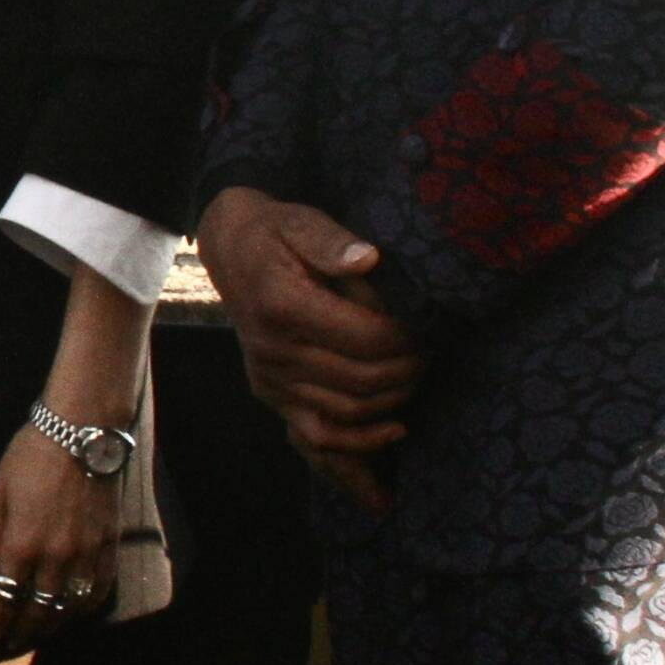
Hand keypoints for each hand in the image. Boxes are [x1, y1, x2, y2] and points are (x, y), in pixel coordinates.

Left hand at [0, 421, 123, 660]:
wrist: (82, 431)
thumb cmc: (31, 457)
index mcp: (21, 545)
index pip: (4, 604)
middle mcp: (55, 558)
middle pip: (36, 615)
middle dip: (18, 638)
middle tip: (6, 649)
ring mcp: (86, 556)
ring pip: (68, 611)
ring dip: (49, 630)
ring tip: (34, 638)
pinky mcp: (109, 548)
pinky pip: (97, 594)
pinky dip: (81, 612)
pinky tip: (70, 616)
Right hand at [196, 187, 422, 514]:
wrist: (232, 253)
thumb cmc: (276, 234)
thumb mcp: (301, 222)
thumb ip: (332, 241)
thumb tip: (368, 258)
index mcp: (281, 305)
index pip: (364, 338)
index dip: (406, 338)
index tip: (427, 325)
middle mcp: (272, 348)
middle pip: (361, 379)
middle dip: (409, 369)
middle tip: (432, 351)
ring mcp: (269, 377)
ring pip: (347, 410)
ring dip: (394, 400)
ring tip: (418, 374)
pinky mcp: (271, 394)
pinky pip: (317, 435)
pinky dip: (359, 442)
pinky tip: (396, 430)